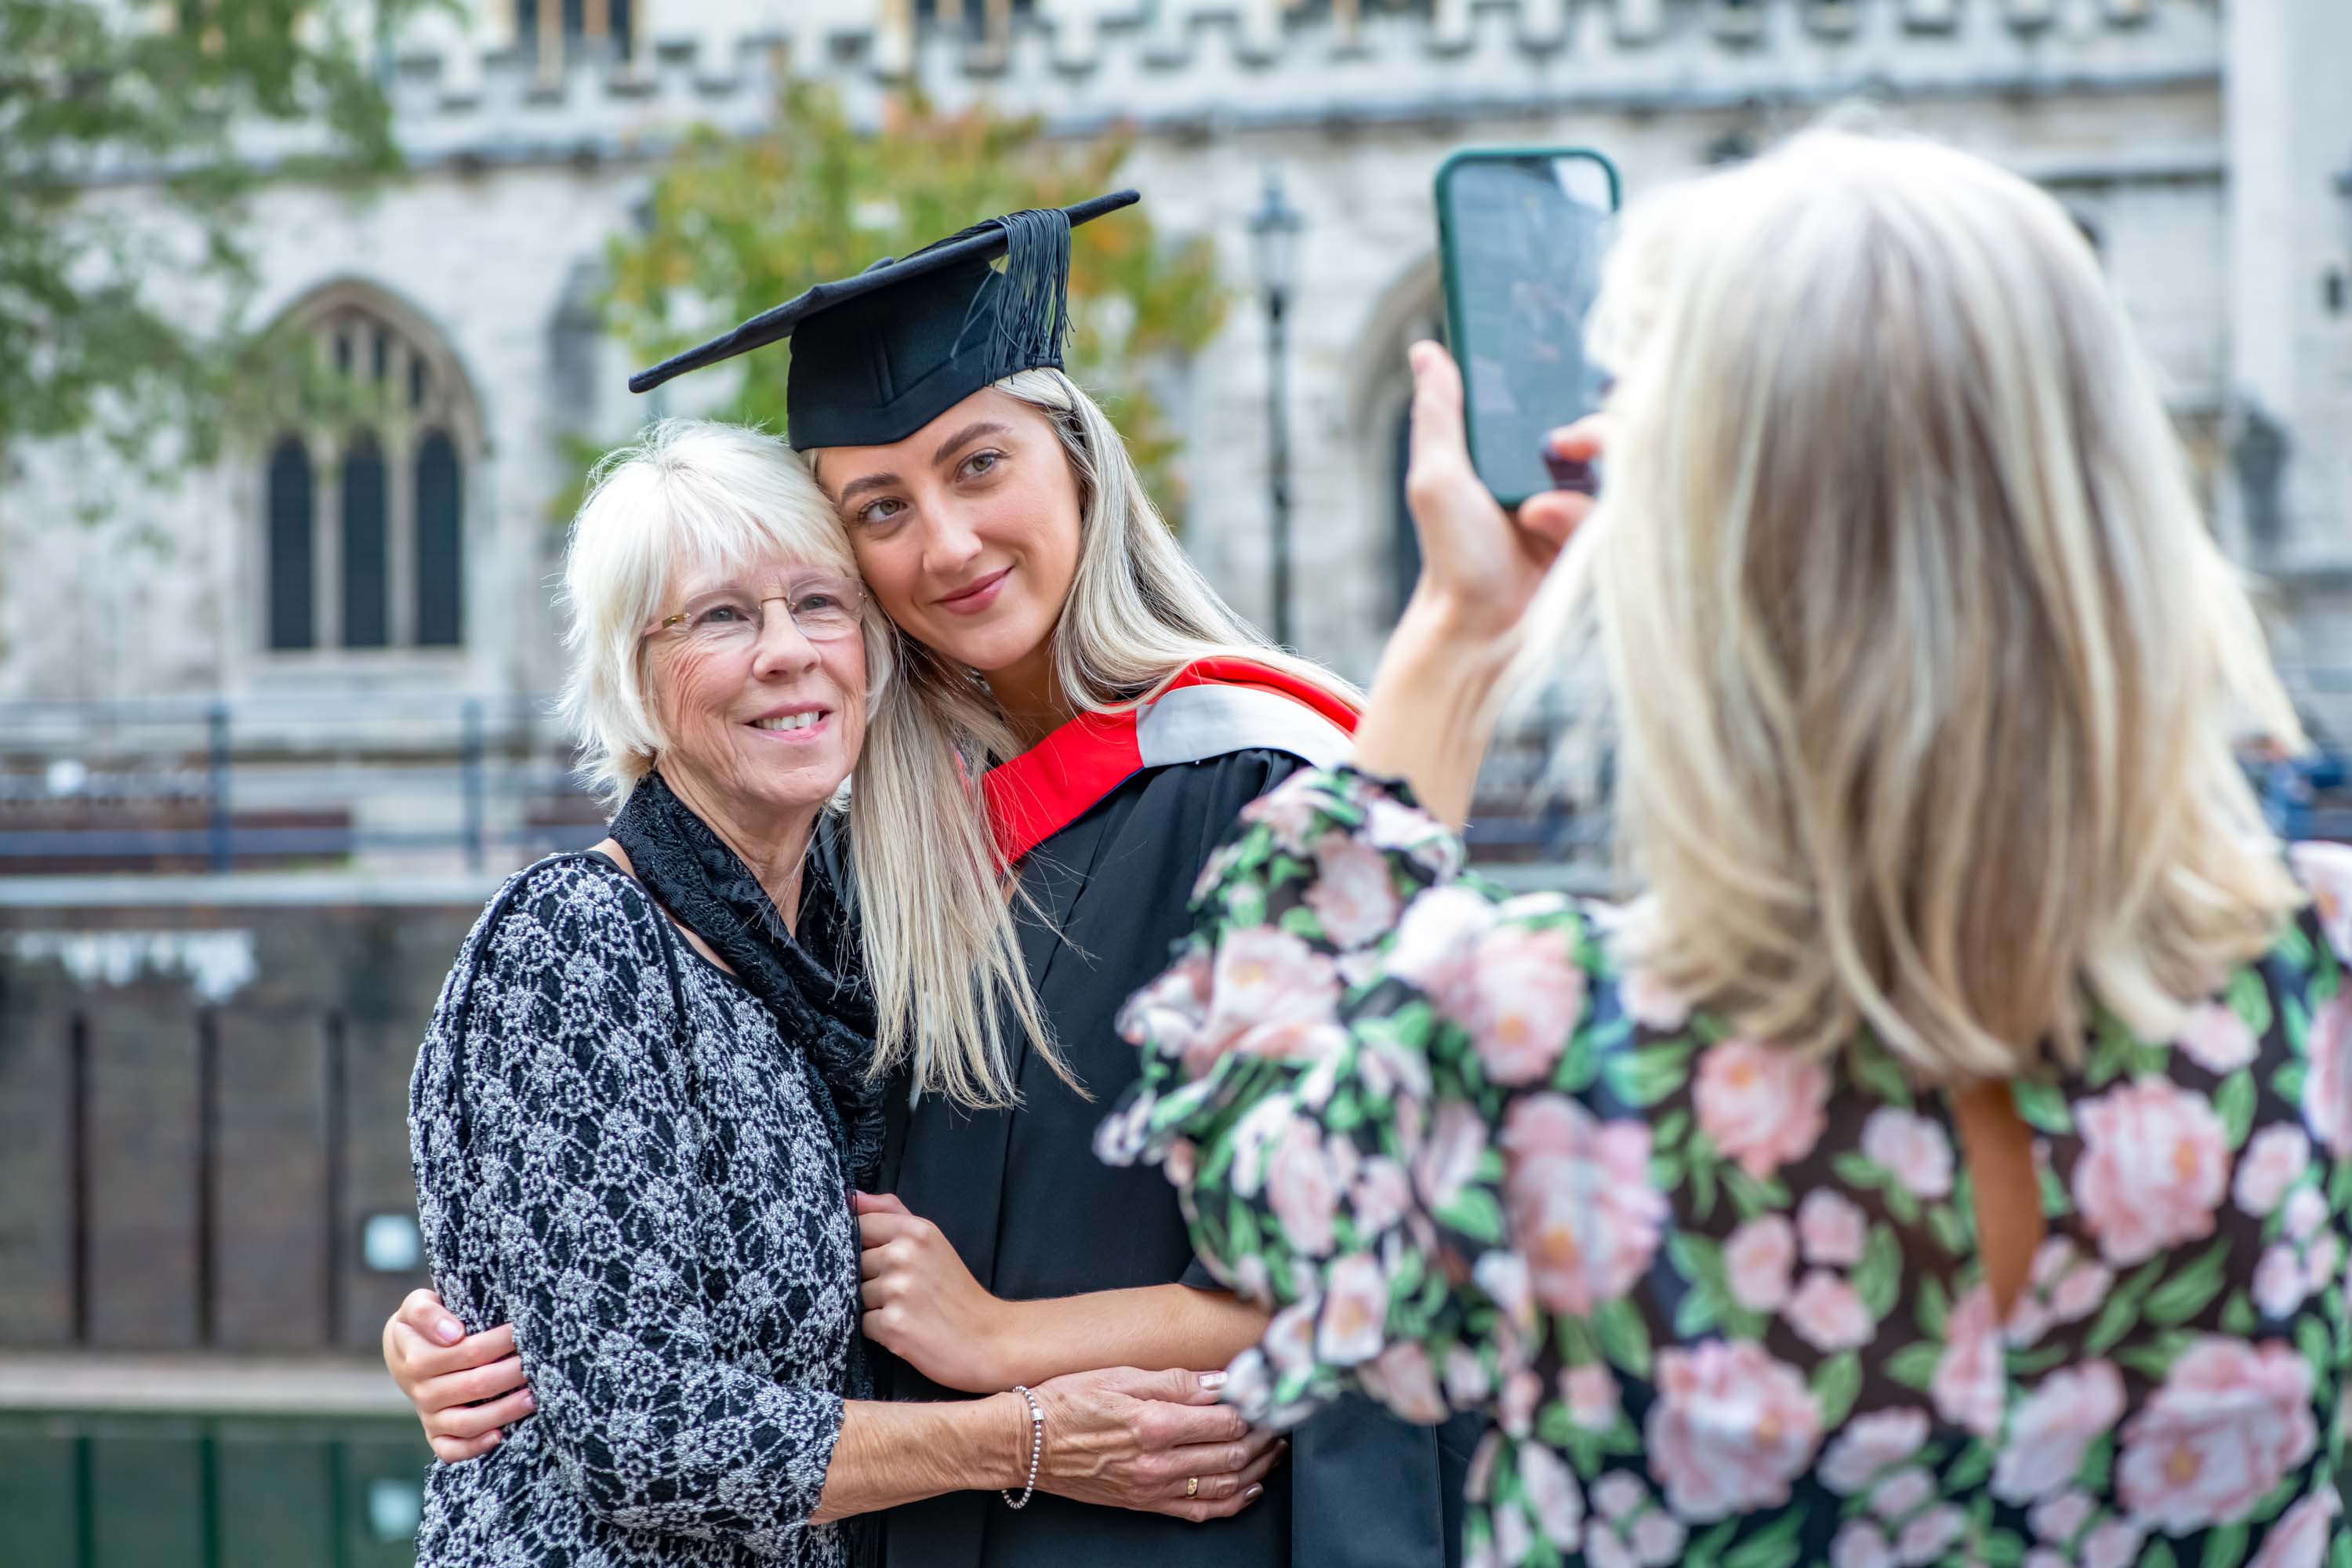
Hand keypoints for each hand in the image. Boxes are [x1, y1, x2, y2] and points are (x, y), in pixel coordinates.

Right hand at [382, 1288, 534, 1462]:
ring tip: (534, 1397)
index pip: (467, 1352)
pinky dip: (474, 1448)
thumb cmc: (420, 1323)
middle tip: (540, 1363)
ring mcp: (428, 1416)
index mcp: (417, 1359)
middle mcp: (422, 1391)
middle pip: (476, 1386)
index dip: (499, 1342)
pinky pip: (451, 1450)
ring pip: (468, 1422)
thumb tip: (453, 1334)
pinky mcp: (435, 1434)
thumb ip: (426, 1312)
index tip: (522, 1331)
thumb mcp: (416, 1306)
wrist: (405, 1350)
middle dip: (513, 1374)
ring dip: (505, 1411)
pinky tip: (501, 1436)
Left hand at [856, 1191, 1009, 1392]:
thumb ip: (893, 1213)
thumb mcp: (932, 1241)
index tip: (885, 1262)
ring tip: (908, 1311)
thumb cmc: (956, 1291)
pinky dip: (880, 1330)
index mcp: (916, 1230)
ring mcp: (898, 1289)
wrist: (987, 1339)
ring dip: (875, 1307)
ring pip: (855, 1294)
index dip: (864, 1247)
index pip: (860, 1225)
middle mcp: (904, 1254)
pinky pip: (863, 1323)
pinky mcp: (893, 1324)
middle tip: (906, 1293)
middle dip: (870, 1280)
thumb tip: (853, 1197)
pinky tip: (907, 1330)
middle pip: (854, 1263)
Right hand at [1030, 1366, 1287, 1522]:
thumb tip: (1221, 1381)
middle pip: (1232, 1453)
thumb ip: (1175, 1379)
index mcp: (1154, 1423)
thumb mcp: (1119, 1375)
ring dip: (1258, 1467)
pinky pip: (1201, 1509)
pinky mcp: (1145, 1503)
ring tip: (1275, 1449)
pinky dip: (1233, 1501)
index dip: (1255, 1409)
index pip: (1226, 1420)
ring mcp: (1153, 1488)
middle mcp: (1158, 1461)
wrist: (1025, 1444)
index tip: (1270, 1395)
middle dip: (1264, 1437)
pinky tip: (1251, 1487)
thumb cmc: (1067, 1400)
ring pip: (1225, 1484)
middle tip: (1281, 1419)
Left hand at [1400, 340, 1597, 642]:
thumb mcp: (1437, 478)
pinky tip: (1543, 534)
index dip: (1585, 379)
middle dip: (1598, 430)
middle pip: (1613, 429)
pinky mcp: (1604, 543)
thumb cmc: (1452, 556)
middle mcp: (1562, 475)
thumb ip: (1438, 413)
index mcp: (1522, 452)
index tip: (1587, 367)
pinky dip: (1574, 520)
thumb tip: (1427, 351)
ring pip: (1618, 472)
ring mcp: (1587, 509)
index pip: (1569, 399)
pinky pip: (1615, 513)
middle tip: (1568, 440)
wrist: (1476, 627)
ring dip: (1573, 491)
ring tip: (1533, 513)